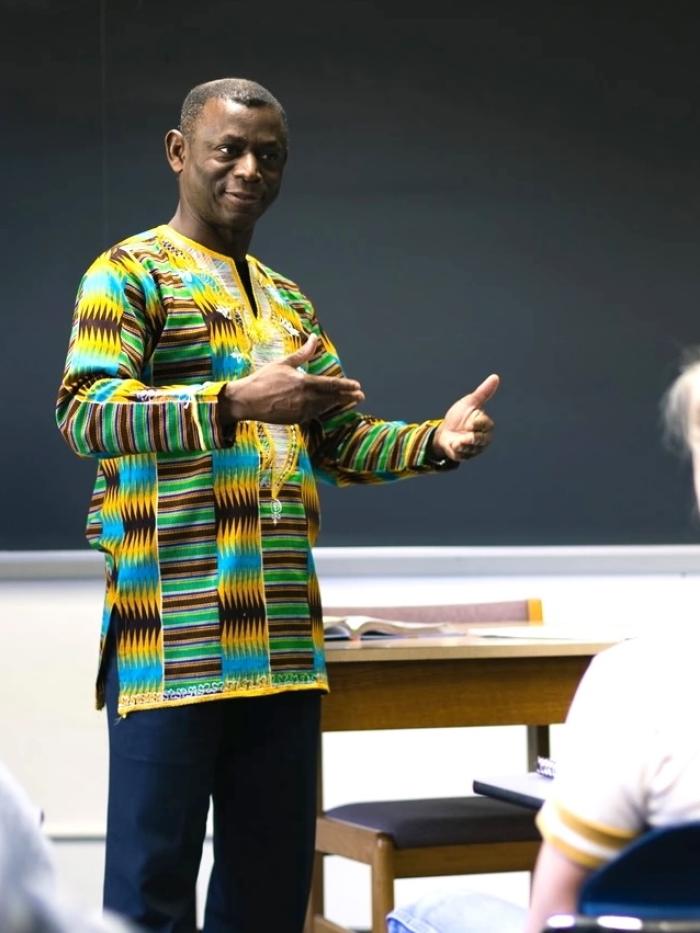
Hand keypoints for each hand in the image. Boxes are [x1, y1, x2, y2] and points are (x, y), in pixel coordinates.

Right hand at [221, 334, 364, 424]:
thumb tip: (314, 338)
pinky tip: (328, 408)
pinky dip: (323, 410)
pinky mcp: (296, 420)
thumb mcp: (284, 363)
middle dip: (348, 397)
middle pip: (332, 398)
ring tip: (349, 401)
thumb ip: (303, 353)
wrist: (247, 401)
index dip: (346, 386)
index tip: (357, 386)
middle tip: (361, 396)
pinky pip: (314, 415)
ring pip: (324, 408)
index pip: (331, 385)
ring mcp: (301, 411)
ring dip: (337, 404)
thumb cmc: (264, 379)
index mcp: (304, 383)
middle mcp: (305, 399)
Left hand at [431, 373, 499, 460]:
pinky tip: (452, 445)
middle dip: (472, 438)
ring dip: (461, 444)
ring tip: (455, 440)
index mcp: (486, 425)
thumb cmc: (459, 415)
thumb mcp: (470, 402)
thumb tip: (495, 377)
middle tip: (464, 436)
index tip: (470, 421)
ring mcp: (474, 449)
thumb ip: (483, 392)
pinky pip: (462, 455)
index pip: (486, 425)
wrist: (444, 429)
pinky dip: (455, 450)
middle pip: (481, 440)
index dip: (477, 423)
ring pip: (471, 449)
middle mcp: (483, 439)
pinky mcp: (465, 456)